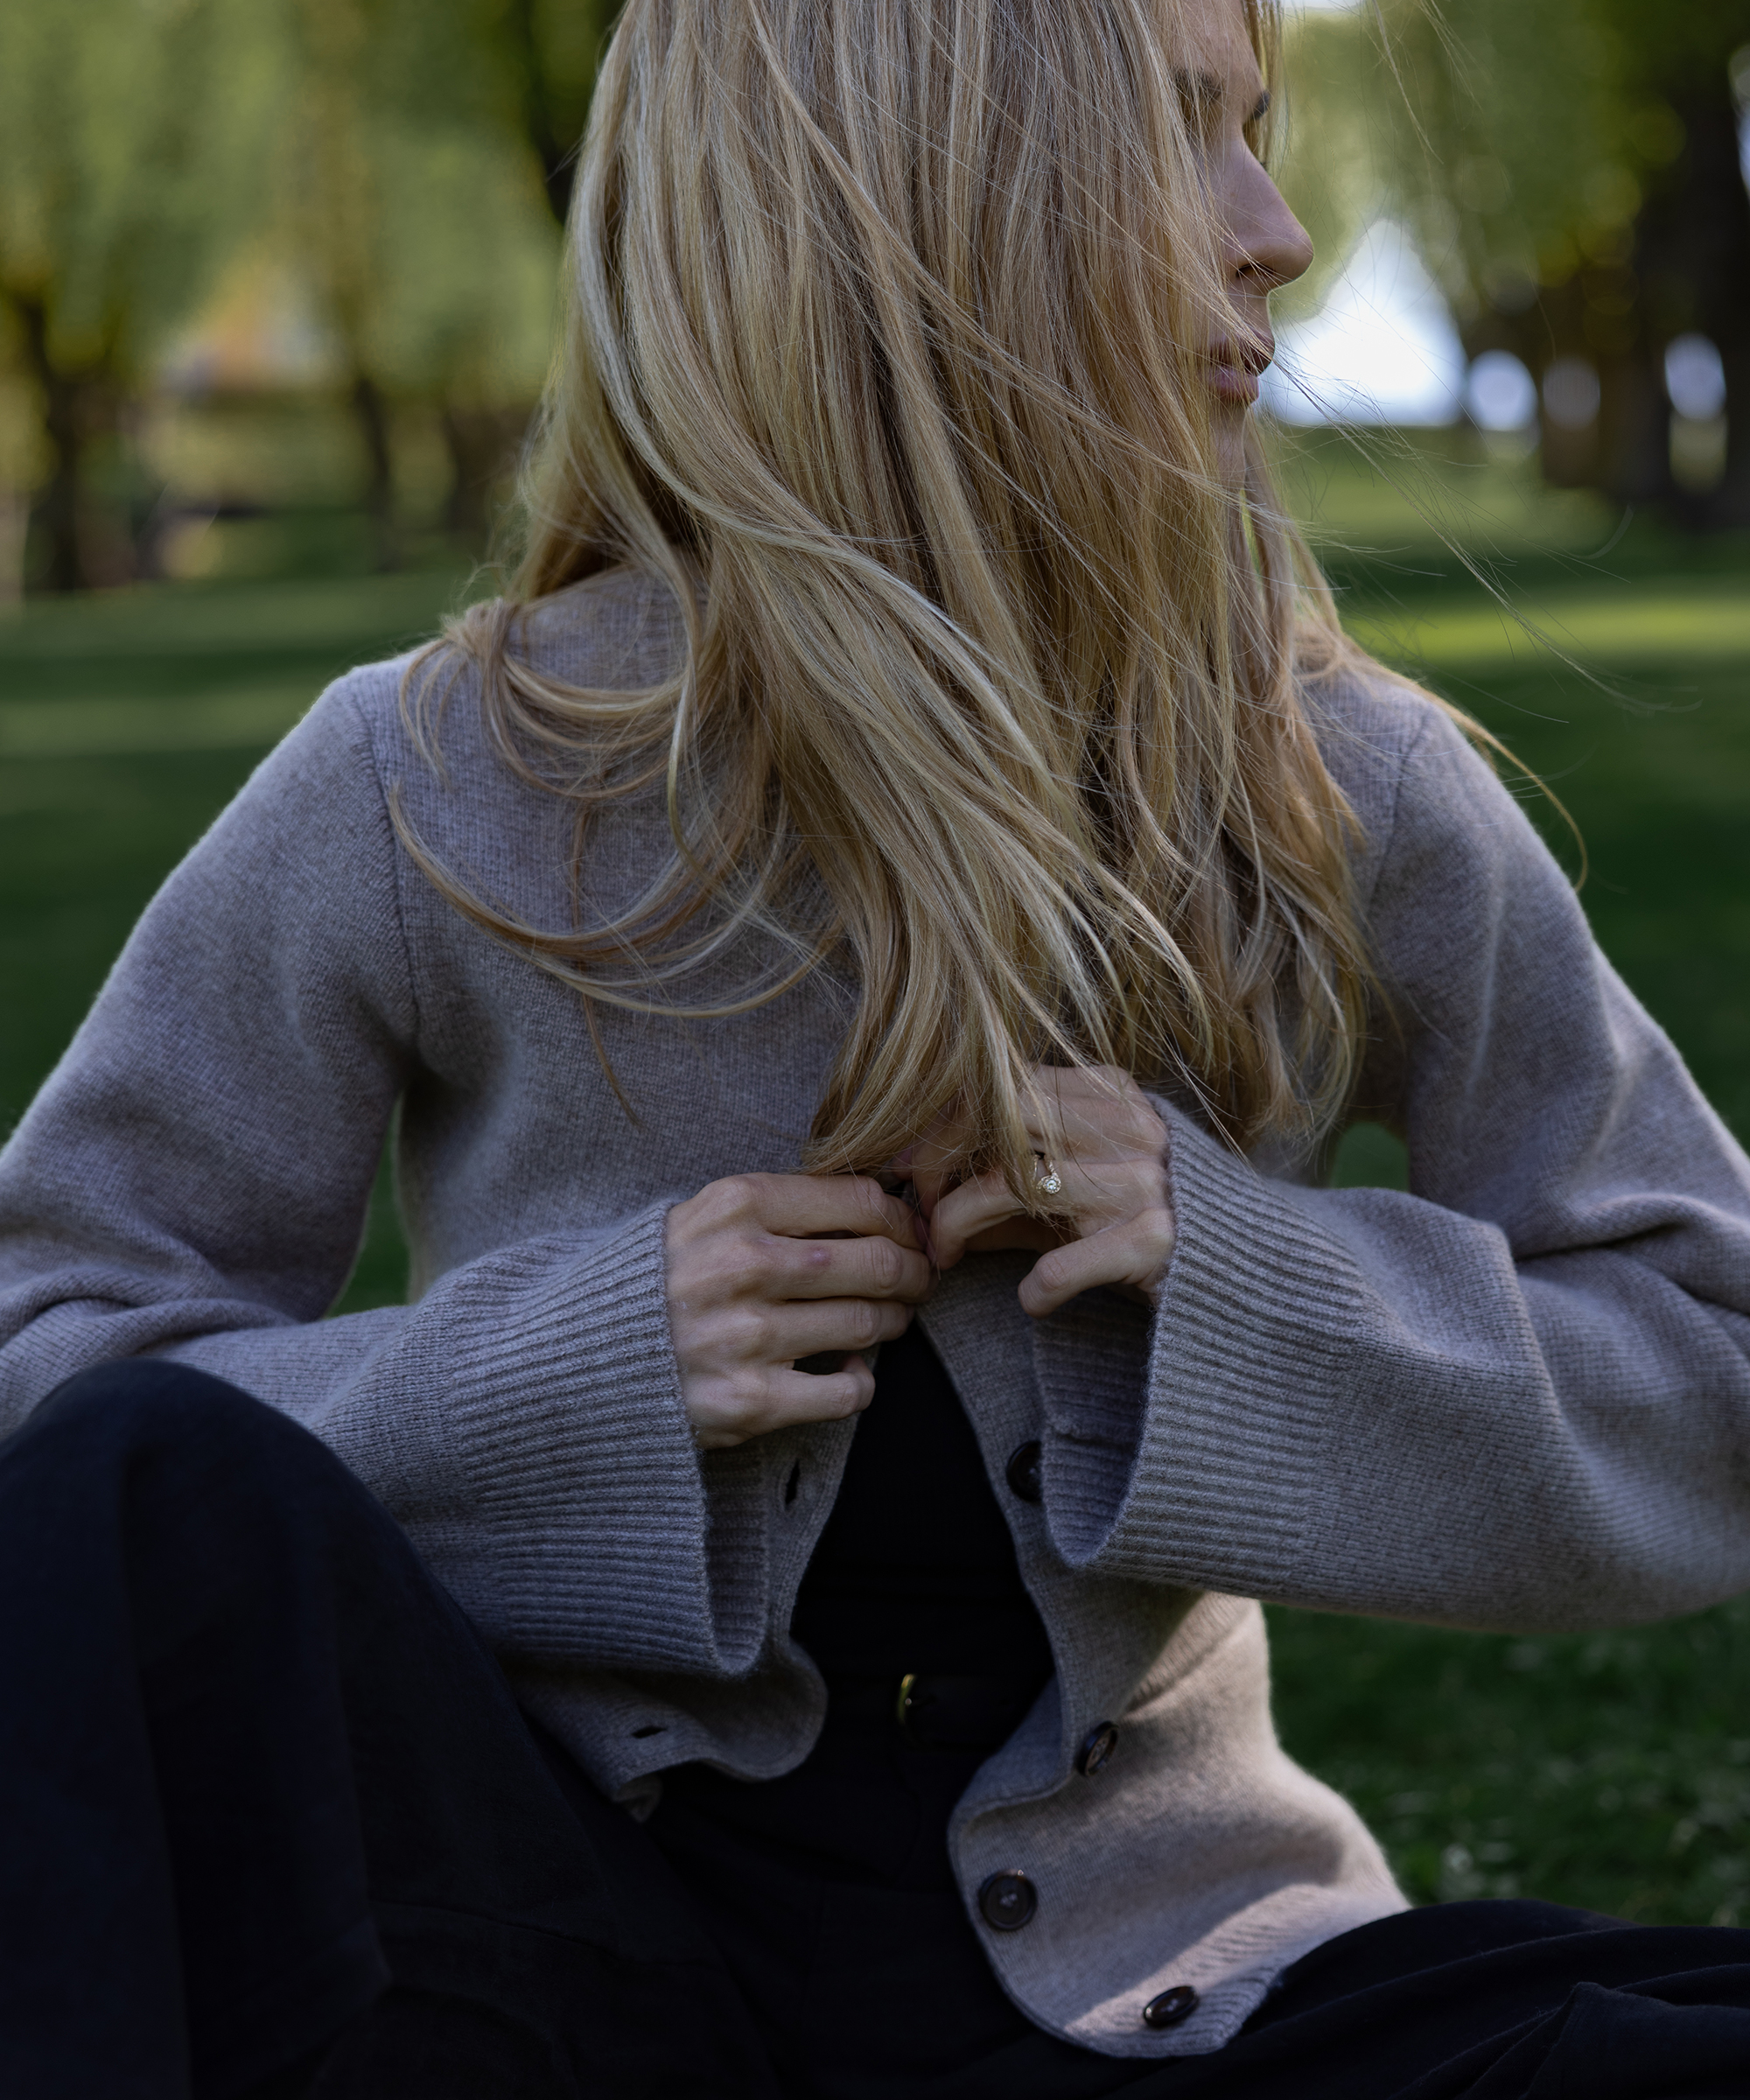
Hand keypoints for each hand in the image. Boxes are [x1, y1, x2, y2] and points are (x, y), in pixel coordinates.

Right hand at [664, 1173, 932, 1448]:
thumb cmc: (655, 1282)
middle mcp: (745, 1265)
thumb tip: (880, 1208)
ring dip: (893, 1322)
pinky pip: (847, 1393)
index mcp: (737, 1206)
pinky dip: (860, 1383)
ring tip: (887, 1321)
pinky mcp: (750, 1401)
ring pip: (869, 1323)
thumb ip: (778, 1208)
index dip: (900, 1218)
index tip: (907, 1233)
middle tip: (919, 1280)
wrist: (576, 1357)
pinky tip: (847, 1372)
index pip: (859, 1199)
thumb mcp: (704, 1218)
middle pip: (878, 1261)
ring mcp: (748, 1336)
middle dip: (914, 1272)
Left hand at [908, 1067, 1174, 1317]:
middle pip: (1001, 1118)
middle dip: (943, 1161)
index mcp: (1113, 1095)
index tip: (914, 1168)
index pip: (1004, 1085)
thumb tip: (924, 1188)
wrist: (1251, 1268)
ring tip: (949, 1255)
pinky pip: (1057, 1265)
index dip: (944, 1126)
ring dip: (960, 1223)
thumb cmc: (1149, 1220)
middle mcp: (1129, 1129)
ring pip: (1012, 1183)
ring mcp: (1142, 1182)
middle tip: (925, 1208)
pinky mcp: (1153, 1242)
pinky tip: (1033, 1301)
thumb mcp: (1083, 1186)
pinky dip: (1033, 1289)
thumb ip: (1012, 1180)